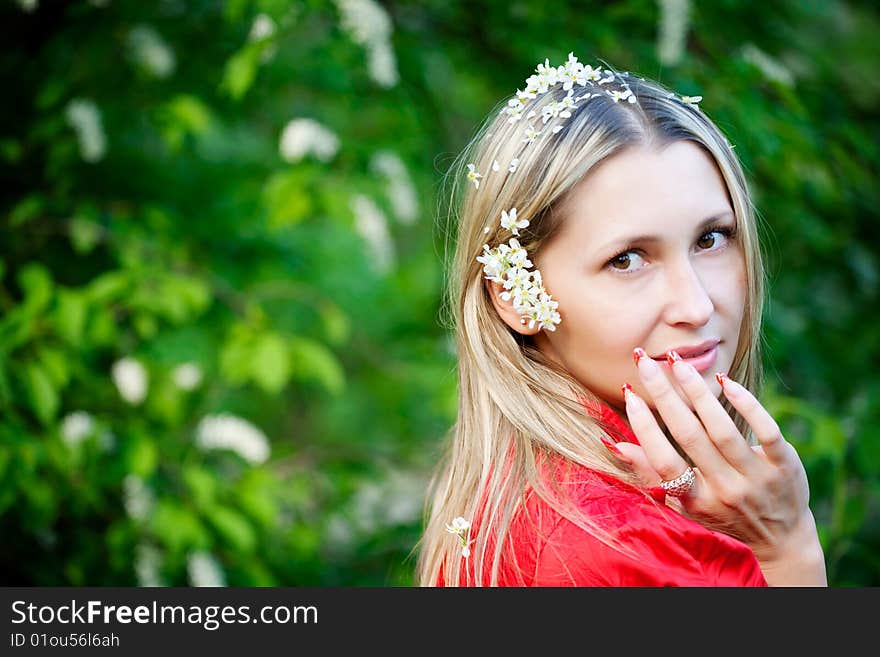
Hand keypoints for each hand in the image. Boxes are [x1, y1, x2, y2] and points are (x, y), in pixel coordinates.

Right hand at [613, 348, 826, 585]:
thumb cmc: (723, 514)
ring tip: (678, 363)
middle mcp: (726, 490)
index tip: (629, 393)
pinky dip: (746, 403)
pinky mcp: (784, 464)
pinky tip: (725, 380)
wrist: (783, 537)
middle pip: (689, 437)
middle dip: (664, 395)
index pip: (664, 462)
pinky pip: (765, 429)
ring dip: (697, 392)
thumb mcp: (683, 504)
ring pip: (723, 429)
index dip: (644, 427)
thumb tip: (615, 444)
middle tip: (644, 362)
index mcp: (696, 501)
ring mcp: (757, 478)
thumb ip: (651, 473)